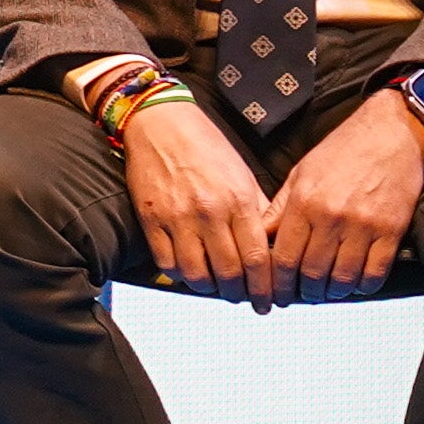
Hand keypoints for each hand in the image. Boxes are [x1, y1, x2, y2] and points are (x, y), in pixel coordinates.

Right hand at [120, 95, 273, 301]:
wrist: (161, 122)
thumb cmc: (205, 147)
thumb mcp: (242, 174)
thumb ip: (258, 211)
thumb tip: (273, 247)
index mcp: (239, 200)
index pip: (258, 259)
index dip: (265, 288)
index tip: (268, 301)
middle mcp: (210, 212)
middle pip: (230, 273)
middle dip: (241, 295)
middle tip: (244, 299)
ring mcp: (178, 217)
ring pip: (197, 274)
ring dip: (210, 289)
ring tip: (217, 288)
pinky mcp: (151, 219)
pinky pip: (167, 263)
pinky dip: (180, 275)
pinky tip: (190, 271)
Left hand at [259, 91, 423, 305]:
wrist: (390, 131)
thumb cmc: (342, 150)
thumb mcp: (301, 173)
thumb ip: (280, 209)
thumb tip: (259, 237)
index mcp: (304, 202)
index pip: (283, 258)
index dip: (278, 284)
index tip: (278, 294)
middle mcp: (331, 216)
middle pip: (312, 273)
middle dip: (305, 292)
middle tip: (305, 295)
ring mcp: (363, 225)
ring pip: (343, 278)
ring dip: (334, 292)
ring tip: (329, 291)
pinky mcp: (391, 230)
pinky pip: (375, 272)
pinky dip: (364, 286)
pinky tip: (357, 284)